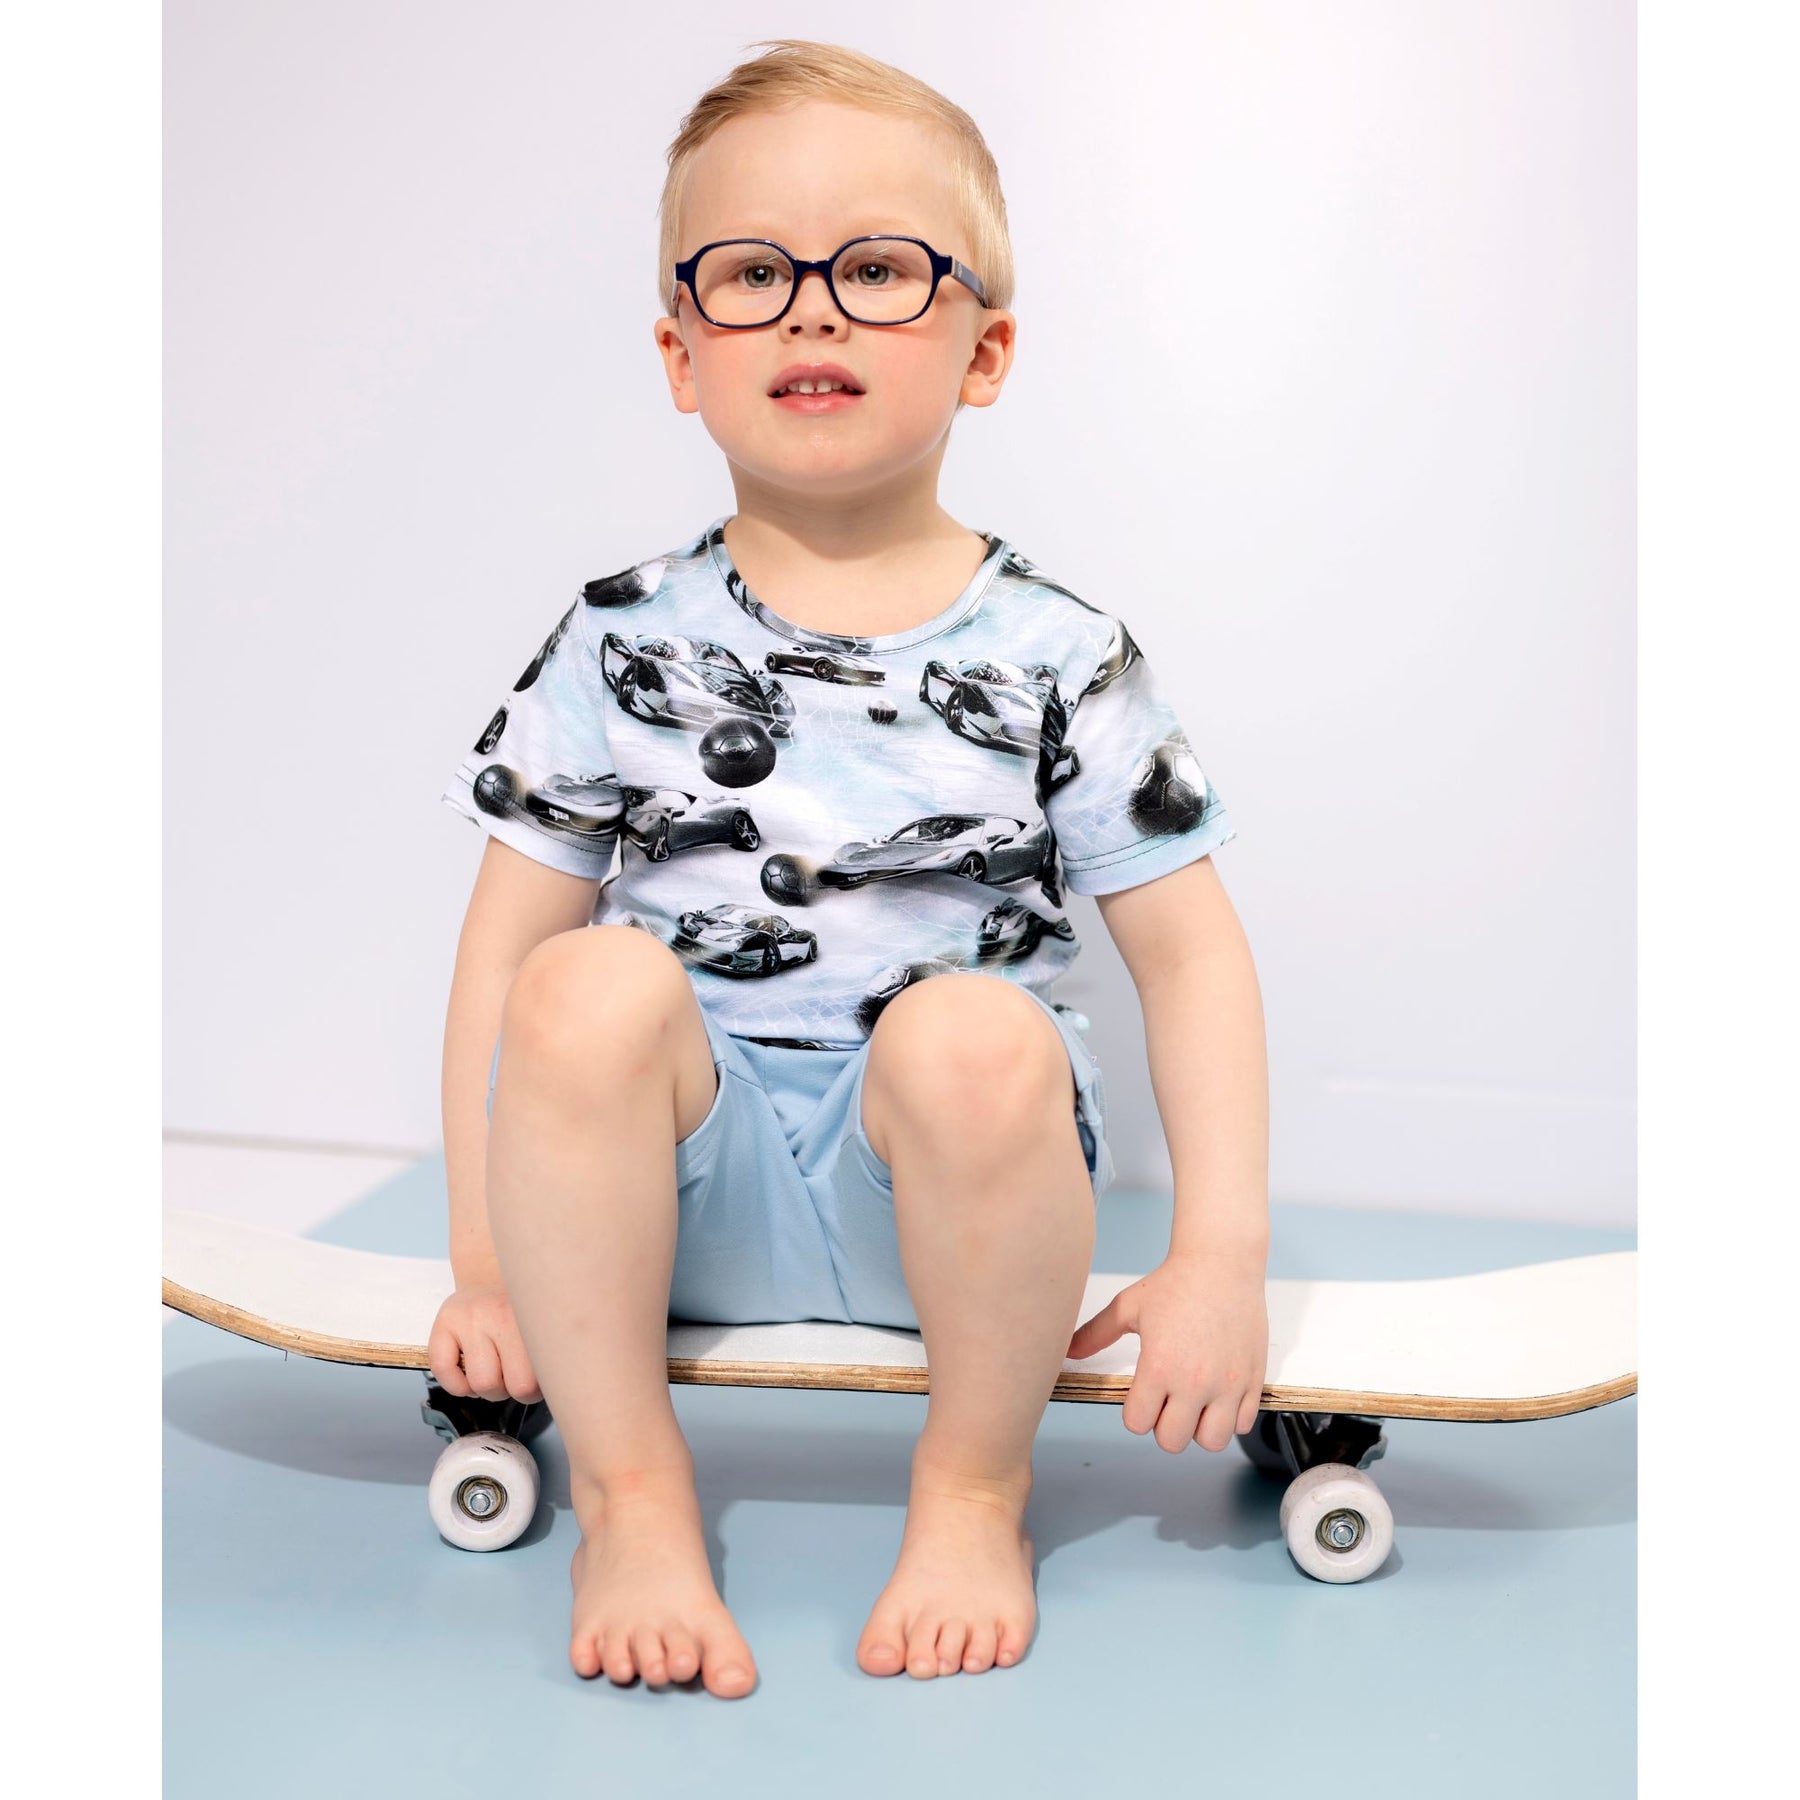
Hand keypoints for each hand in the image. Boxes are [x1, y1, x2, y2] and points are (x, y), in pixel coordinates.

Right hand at [427, 1282, 542, 1403]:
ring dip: (487, 1389)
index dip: (537, 1390)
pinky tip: (468, 1371)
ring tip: (491, 1371)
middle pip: (515, 1386)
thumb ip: (550, 1351)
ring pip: (482, 1384)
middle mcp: (500, 1315)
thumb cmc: (515, 1311)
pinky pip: (443, 1372)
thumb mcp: (541, 1325)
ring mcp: (470, 1318)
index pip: (540, 1378)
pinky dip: (456, 1384)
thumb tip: (555, 1385)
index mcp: (532, 1318)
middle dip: (514, 1391)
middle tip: (511, 1376)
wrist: (488, 1278)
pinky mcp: (444, 1323)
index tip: (536, 1382)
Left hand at [1066, 1244, 1268, 1452]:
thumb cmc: (1175, 1282)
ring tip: (1194, 1403)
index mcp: (1159, 1366)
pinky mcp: (1253, 1380)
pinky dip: (1229, 1417)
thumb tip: (1067, 1352)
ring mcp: (1228, 1384)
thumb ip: (1095, 1334)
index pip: (1138, 1424)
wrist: (1222, 1262)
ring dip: (1199, 1428)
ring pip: (1211, 1441)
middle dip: (1164, 1425)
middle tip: (1167, 1400)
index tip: (1141, 1394)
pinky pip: (1242, 1425)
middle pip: (1172, 1441)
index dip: (1135, 1412)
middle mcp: (1195, 1382)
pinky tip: (1218, 1394)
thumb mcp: (1128, 1307)